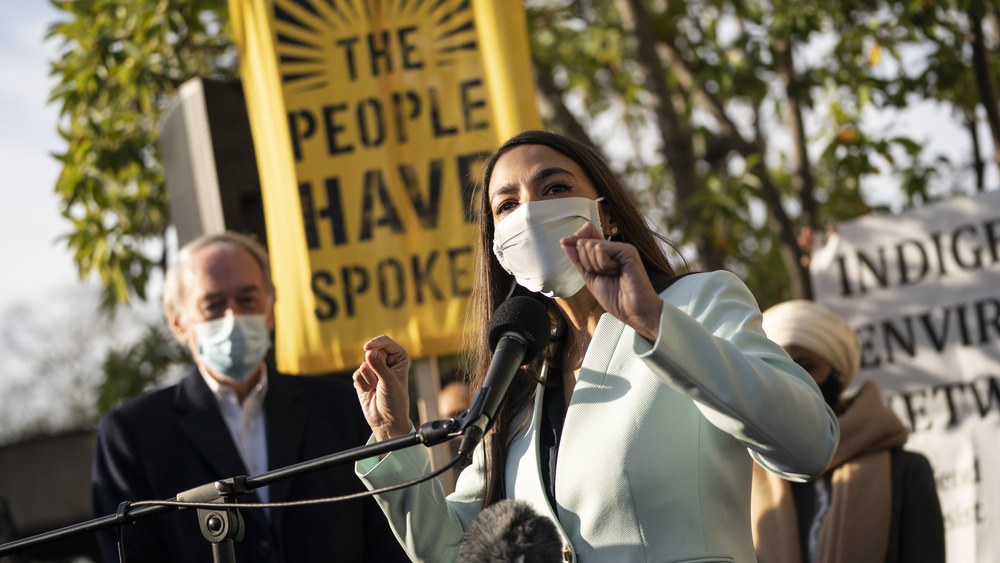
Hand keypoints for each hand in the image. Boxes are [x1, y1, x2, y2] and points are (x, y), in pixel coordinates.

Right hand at [353, 335, 411, 441]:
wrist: (386, 421)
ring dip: (369, 379)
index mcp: (399, 357)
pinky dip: (362, 385)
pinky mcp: (363, 378)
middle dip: (374, 368)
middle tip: (381, 382)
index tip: (367, 348)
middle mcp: (386, 361)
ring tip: (377, 389)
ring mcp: (374, 369)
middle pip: (372, 352)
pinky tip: (370, 392)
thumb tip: (369, 351)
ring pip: (362, 365)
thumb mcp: (389, 382)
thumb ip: (379, 366)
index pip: (385, 342)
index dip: (376, 343)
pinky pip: (356, 375)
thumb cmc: (394, 401)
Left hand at [561, 222, 662, 340]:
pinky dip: (603, 264)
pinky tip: (616, 272)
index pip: (586, 233)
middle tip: (602, 274)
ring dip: (595, 266)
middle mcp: (613, 249)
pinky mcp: (627, 250)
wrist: (632, 311)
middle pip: (583, 241)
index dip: (574, 238)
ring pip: (590, 245)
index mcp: (606, 254)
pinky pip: (601, 248)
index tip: (564, 242)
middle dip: (585, 262)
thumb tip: (565, 242)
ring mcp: (621, 248)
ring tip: (611, 275)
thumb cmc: (616, 299)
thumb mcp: (589, 277)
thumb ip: (578, 259)